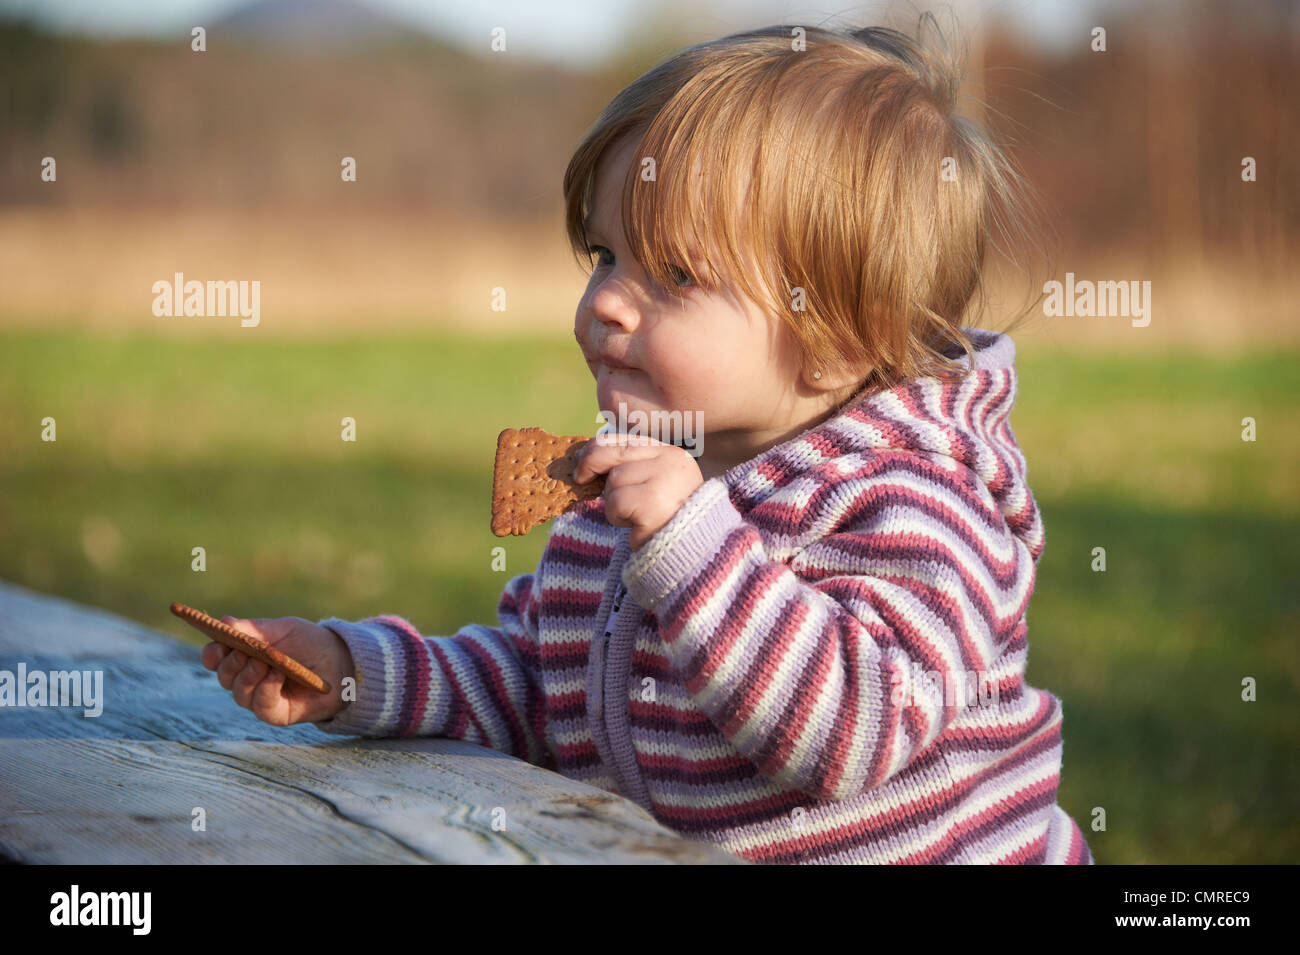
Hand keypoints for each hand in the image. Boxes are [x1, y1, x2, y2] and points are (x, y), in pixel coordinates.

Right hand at [200, 616, 355, 726]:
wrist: (341, 662)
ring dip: (249, 677)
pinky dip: (266, 690)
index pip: (215, 658)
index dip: (212, 653)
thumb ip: (256, 628)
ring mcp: (260, 697)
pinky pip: (261, 706)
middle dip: (231, 663)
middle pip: (224, 676)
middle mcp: (247, 678)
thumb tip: (224, 622)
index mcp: (244, 655)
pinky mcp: (276, 713)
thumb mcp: (284, 629)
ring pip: (239, 693)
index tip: (219, 643)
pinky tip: (276, 676)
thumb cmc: (310, 643)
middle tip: (245, 652)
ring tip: (265, 663)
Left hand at [574, 431, 703, 549]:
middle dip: (591, 463)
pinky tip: (634, 525)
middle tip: (579, 478)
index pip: (627, 440)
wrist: (688, 551)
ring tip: (634, 515)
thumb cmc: (665, 519)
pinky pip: (616, 503)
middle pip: (616, 452)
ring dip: (613, 502)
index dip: (599, 447)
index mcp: (671, 453)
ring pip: (614, 480)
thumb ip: (631, 467)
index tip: (583, 457)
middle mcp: (671, 461)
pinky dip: (617, 516)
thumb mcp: (651, 484)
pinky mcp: (653, 503)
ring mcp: (664, 480)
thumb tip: (587, 457)